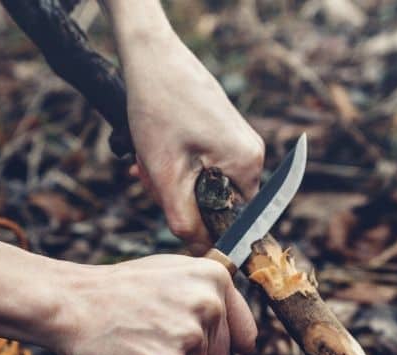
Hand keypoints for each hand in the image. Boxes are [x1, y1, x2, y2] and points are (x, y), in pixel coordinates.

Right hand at [55, 255, 256, 354]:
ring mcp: (188, 338)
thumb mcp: (171, 272)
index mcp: (214, 279)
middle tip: (155, 341)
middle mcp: (208, 306)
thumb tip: (246, 338)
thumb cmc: (118, 290)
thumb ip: (208, 295)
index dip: (220, 345)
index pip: (244, 334)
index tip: (197, 344)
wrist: (72, 303)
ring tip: (141, 348)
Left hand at [122, 32, 264, 253]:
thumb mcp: (166, 176)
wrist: (150, 57)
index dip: (202, 228)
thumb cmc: (158, 111)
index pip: (234, 222)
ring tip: (145, 162)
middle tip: (149, 179)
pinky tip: (150, 152)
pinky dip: (174, 164)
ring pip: (204, 183)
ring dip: (171, 181)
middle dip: (179, 199)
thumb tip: (201, 254)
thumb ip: (185, 221)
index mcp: (247, 165)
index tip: (171, 213)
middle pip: (217, 203)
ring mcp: (238, 139)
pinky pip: (201, 163)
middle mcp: (252, 153)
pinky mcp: (221, 130)